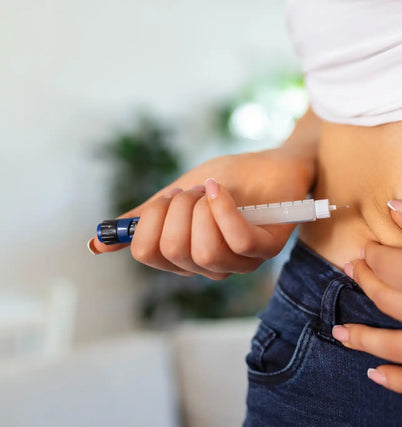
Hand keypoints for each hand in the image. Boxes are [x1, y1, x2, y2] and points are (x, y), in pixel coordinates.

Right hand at [88, 148, 314, 279]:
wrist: (273, 161)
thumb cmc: (230, 179)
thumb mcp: (178, 196)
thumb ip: (145, 220)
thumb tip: (97, 244)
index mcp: (186, 256)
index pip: (148, 254)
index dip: (149, 220)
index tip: (165, 198)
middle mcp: (212, 267)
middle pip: (172, 252)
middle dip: (176, 209)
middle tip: (192, 192)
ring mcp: (241, 262)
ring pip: (204, 252)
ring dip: (201, 209)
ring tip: (211, 190)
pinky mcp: (267, 248)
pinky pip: (237, 241)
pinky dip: (222, 210)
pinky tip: (220, 190)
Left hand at [333, 199, 401, 397]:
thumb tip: (396, 210)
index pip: (386, 266)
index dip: (373, 253)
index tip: (368, 246)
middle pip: (388, 302)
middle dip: (367, 283)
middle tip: (355, 272)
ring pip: (399, 349)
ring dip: (365, 339)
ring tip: (342, 334)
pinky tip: (381, 375)